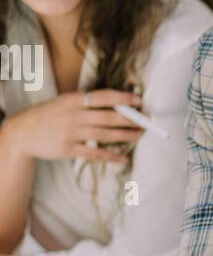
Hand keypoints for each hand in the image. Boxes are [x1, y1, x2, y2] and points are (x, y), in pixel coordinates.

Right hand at [2, 89, 144, 163]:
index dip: (123, 98)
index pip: (104, 96)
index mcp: (73, 99)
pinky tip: (123, 158)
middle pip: (108, 117)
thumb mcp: (64, 102)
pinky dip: (111, 156)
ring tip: (140, 135)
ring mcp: (72, 133)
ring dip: (126, 136)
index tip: (139, 100)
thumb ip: (85, 103)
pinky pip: (95, 154)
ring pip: (105, 135)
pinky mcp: (69, 150)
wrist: (22, 133)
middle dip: (131, 119)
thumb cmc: (48, 115)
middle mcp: (74, 115)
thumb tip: (116, 105)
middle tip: (147, 120)